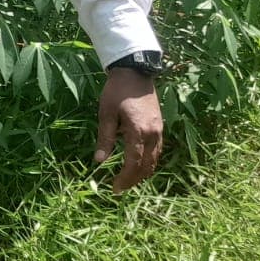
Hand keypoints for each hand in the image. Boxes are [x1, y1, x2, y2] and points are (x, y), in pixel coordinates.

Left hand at [95, 69, 162, 191]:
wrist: (135, 73)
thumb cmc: (116, 92)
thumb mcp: (106, 114)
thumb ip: (105, 138)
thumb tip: (99, 161)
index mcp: (138, 131)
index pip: (133, 163)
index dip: (125, 178)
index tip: (115, 188)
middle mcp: (153, 134)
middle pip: (146, 165)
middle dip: (134, 179)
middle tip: (120, 187)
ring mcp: (159, 130)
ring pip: (154, 160)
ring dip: (142, 172)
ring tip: (128, 180)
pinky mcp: (160, 127)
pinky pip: (157, 150)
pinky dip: (148, 162)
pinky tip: (138, 165)